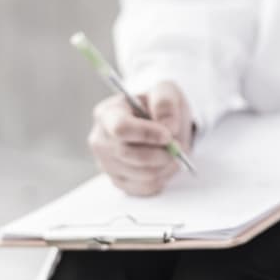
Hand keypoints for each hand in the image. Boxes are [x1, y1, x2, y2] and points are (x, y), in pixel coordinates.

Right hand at [88, 81, 192, 195]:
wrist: (161, 126)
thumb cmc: (159, 107)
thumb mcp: (166, 92)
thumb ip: (166, 103)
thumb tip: (167, 126)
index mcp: (107, 113)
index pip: (121, 128)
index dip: (146, 134)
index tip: (168, 135)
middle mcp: (100, 140)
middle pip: (129, 155)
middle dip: (161, 153)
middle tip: (178, 147)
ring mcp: (107, 163)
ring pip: (141, 174)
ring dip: (166, 166)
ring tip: (174, 153)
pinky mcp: (119, 181)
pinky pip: (145, 187)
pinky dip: (162, 178)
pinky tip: (165, 165)